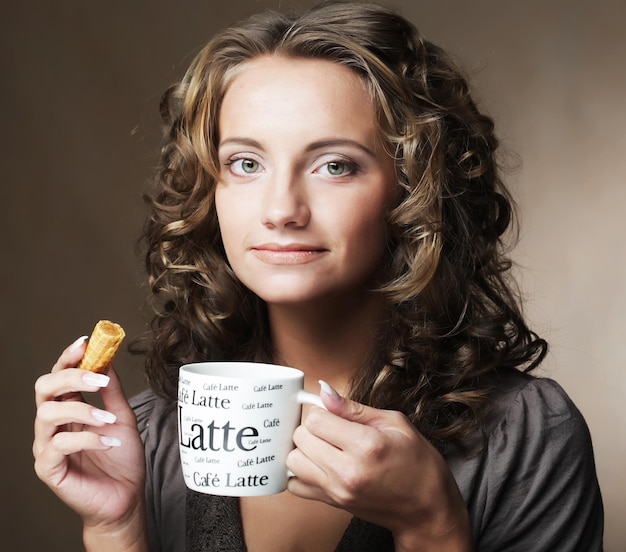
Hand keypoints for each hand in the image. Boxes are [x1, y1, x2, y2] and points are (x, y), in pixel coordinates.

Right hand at [33, 337, 146, 548]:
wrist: (126, 497)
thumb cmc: (122, 459)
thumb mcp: (122, 417)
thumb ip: (112, 391)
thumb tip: (108, 360)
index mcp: (68, 409)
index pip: (59, 376)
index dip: (68, 358)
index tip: (85, 342)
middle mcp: (53, 425)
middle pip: (44, 389)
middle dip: (70, 377)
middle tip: (98, 378)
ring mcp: (47, 446)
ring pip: (48, 414)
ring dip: (82, 411)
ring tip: (109, 420)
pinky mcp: (48, 468)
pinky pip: (58, 445)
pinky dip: (87, 438)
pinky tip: (109, 442)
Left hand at [286, 382, 471, 550]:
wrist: (427, 509)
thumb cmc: (418, 464)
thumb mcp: (395, 424)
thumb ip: (354, 408)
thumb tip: (324, 391)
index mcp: (366, 445)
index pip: (316, 420)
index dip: (322, 411)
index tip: (333, 413)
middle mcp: (347, 471)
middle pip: (301, 438)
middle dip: (312, 427)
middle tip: (331, 428)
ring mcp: (337, 490)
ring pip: (293, 461)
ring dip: (304, 449)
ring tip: (324, 445)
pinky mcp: (332, 504)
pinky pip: (295, 486)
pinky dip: (301, 472)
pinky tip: (318, 464)